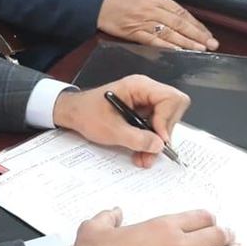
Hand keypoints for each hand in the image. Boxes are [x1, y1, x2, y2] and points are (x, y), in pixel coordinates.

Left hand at [53, 75, 189, 167]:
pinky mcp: (143, 113)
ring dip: (157, 143)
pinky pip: (156, 127)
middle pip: (173, 110)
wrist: (73, 114)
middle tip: (152, 152)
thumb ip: (136, 138)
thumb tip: (159, 146)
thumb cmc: (87, 114)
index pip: (170, 98)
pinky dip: (150, 142)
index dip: (167, 120)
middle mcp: (146, 91)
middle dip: (164, 134)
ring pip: (166, 122)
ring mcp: (146, 102)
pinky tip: (141, 154)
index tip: (159, 139)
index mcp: (139, 86)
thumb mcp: (111, 130)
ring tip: (143, 158)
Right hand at [68, 208, 246, 245]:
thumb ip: (110, 216)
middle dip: (226, 235)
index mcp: (161, 226)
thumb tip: (115, 212)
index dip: (207, 219)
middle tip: (231, 237)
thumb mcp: (96, 226)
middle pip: (215, 235)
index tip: (210, 222)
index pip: (197, 217)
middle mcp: (178, 244)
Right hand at [97, 0, 218, 51]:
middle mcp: (153, 9)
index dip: (196, 24)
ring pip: (169, 33)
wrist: (99, 4)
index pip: (182, 12)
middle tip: (211, 44)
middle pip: (179, 23)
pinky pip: (153, 40)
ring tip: (200, 49)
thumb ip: (161, 3)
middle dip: (197, 35)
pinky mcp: (134, 33)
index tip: (207, 33)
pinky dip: (166, 46)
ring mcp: (144, 21)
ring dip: (186, 43)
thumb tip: (179, 16)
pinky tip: (178, 52)